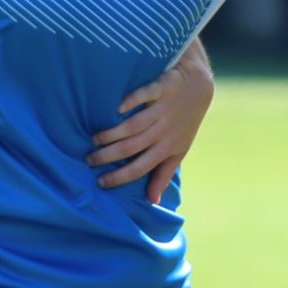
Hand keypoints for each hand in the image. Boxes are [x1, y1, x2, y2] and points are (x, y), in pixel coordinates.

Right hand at [89, 54, 217, 202]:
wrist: (198, 87)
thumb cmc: (185, 122)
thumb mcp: (178, 151)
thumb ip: (163, 174)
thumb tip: (152, 201)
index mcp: (167, 148)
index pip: (141, 167)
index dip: (120, 177)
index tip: (101, 182)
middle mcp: (164, 131)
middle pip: (132, 147)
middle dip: (108, 156)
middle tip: (90, 160)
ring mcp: (163, 110)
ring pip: (134, 125)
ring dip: (112, 133)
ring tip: (95, 139)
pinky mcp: (161, 88)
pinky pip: (145, 95)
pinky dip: (131, 101)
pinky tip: (117, 109)